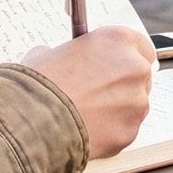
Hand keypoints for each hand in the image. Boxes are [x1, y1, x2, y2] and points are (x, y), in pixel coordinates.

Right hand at [23, 25, 153, 157]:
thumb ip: (70, 55)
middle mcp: (135, 68)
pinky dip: (109, 132)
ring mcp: (136, 102)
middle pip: (140, 77)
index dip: (125, 58)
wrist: (32, 120)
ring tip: (85, 115)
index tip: (116, 67)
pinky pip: (124, 130)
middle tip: (97, 93)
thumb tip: (62, 60)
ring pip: (133, 106)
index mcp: (117, 40)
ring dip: (116, 110)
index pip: (140, 45)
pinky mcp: (130, 131)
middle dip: (122, 86)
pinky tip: (86, 130)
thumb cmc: (38, 84)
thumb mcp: (49, 54)